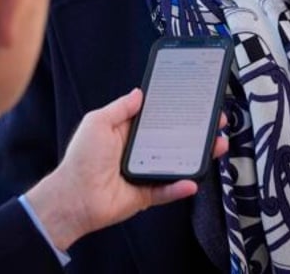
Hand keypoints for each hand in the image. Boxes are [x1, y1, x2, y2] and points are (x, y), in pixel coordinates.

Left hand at [24, 88, 228, 250]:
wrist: (73, 198)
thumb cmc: (81, 158)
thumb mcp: (98, 122)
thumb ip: (121, 108)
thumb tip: (140, 92)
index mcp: (129, 132)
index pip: (159, 118)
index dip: (177, 110)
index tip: (196, 101)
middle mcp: (140, 151)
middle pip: (176, 139)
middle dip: (197, 131)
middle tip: (216, 122)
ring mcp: (145, 173)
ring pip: (178, 164)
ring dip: (198, 156)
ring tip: (216, 147)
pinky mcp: (146, 195)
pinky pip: (168, 191)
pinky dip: (181, 187)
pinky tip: (193, 181)